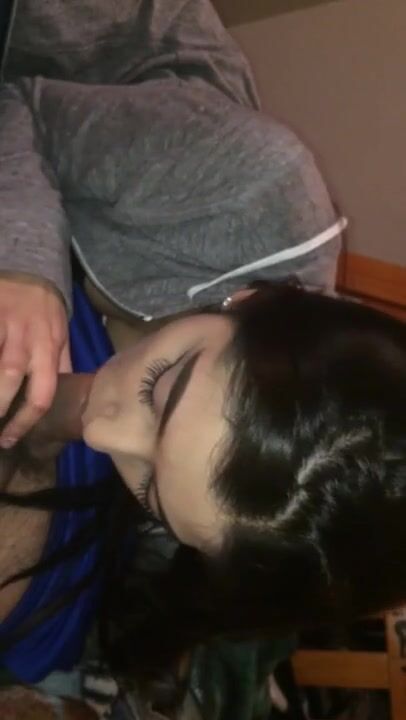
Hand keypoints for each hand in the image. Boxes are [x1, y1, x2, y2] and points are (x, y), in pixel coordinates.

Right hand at [0, 275, 70, 446]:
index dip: (25, 420)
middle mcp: (25, 337)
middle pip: (9, 376)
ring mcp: (2, 324)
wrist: (29, 270)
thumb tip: (67, 399)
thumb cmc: (45, 311)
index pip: (42, 392)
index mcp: (48, 348)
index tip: (9, 439)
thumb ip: (59, 366)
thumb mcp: (60, 336)